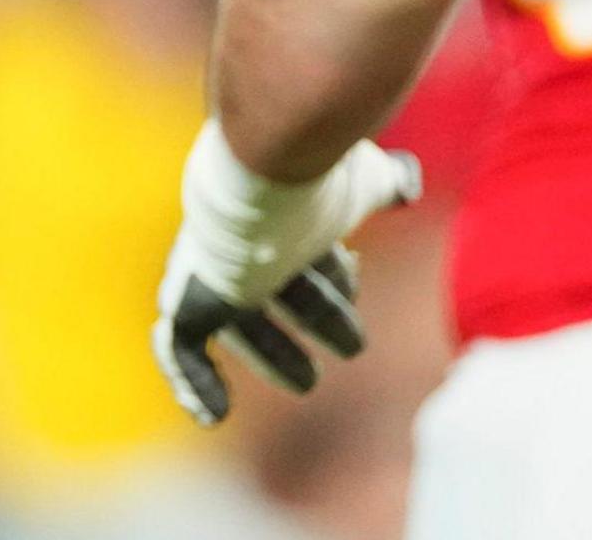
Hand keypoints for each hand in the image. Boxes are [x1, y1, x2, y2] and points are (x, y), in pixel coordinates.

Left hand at [152, 121, 420, 424]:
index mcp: (281, 214)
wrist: (257, 179)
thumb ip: (385, 182)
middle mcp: (243, 242)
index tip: (356, 277)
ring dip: (274, 355)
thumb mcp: (359, 180)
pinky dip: (195, 382)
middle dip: (317, 315)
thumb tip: (409, 184)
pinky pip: (182, 348)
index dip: (334, 272)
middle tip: (353, 347)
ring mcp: (215, 274)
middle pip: (280, 287)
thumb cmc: (313, 175)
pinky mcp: (191, 301)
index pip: (307, 248)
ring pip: (243, 325)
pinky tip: (214, 416)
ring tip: (307, 382)